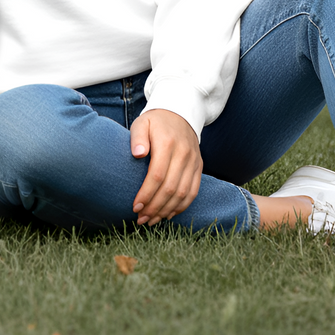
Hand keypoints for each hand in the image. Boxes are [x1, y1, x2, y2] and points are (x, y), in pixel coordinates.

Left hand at [130, 108, 202, 225]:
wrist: (180, 113)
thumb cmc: (155, 122)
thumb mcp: (142, 123)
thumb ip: (138, 137)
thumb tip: (138, 154)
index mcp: (167, 143)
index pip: (157, 175)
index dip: (147, 194)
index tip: (135, 206)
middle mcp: (184, 154)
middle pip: (171, 188)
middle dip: (155, 207)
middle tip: (141, 219)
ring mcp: (194, 162)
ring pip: (183, 194)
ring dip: (167, 210)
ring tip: (151, 220)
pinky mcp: (199, 167)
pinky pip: (193, 192)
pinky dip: (181, 206)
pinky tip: (167, 214)